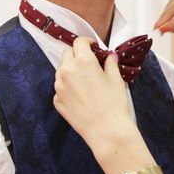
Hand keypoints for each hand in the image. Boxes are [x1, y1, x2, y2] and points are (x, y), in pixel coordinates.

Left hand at [54, 38, 167, 173]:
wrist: (106, 130)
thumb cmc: (114, 102)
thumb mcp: (116, 79)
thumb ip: (111, 63)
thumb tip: (110, 56)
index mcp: (83, 61)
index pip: (79, 42)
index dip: (87, 42)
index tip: (94, 47)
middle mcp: (67, 71)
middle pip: (67, 54)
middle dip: (78, 55)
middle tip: (90, 63)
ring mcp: (59, 87)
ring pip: (61, 71)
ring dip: (71, 70)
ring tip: (84, 80)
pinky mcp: (57, 101)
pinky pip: (60, 88)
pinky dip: (68, 87)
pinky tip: (80, 95)